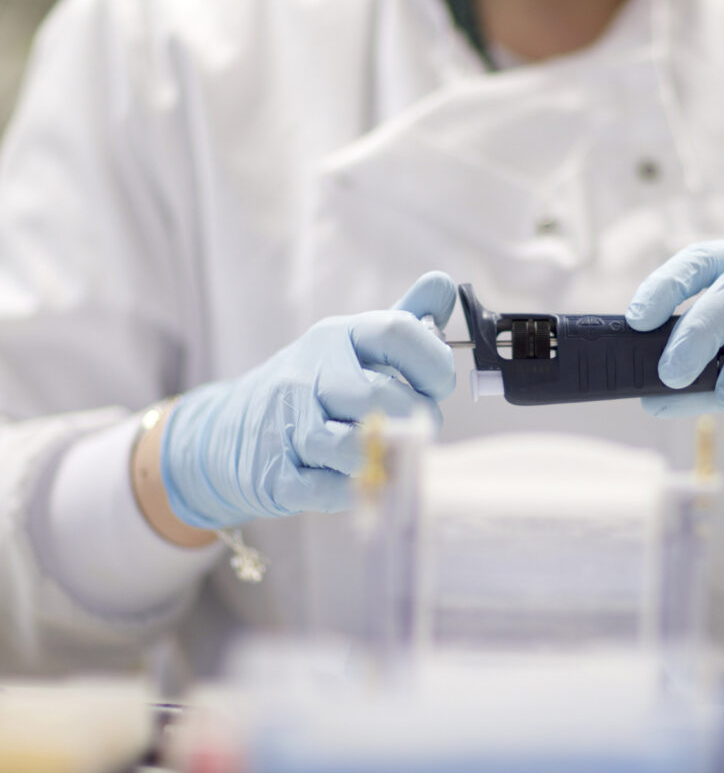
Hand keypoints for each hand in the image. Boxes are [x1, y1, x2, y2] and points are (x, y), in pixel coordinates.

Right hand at [160, 272, 456, 527]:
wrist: (229, 431)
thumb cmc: (314, 387)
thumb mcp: (354, 346)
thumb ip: (405, 318)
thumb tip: (444, 283)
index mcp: (336, 337)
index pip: (396, 332)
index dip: (433, 362)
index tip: (439, 385)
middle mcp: (309, 373)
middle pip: (379, 396)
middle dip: (415, 418)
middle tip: (419, 428)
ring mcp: (287, 423)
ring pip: (354, 445)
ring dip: (386, 457)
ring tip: (394, 455)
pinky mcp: (275, 474)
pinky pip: (329, 488)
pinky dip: (356, 489)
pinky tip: (363, 479)